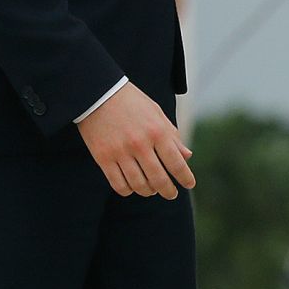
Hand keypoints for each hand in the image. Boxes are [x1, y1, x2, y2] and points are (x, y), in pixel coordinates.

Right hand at [78, 82, 195, 199]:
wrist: (99, 94)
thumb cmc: (132, 103)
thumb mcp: (156, 113)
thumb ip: (172, 136)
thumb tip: (187, 156)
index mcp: (157, 131)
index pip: (176, 162)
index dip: (185, 177)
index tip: (189, 185)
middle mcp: (140, 144)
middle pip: (158, 179)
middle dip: (168, 190)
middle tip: (171, 194)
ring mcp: (120, 153)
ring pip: (138, 185)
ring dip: (148, 191)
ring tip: (152, 190)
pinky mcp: (103, 158)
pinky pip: (119, 184)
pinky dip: (128, 190)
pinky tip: (133, 187)